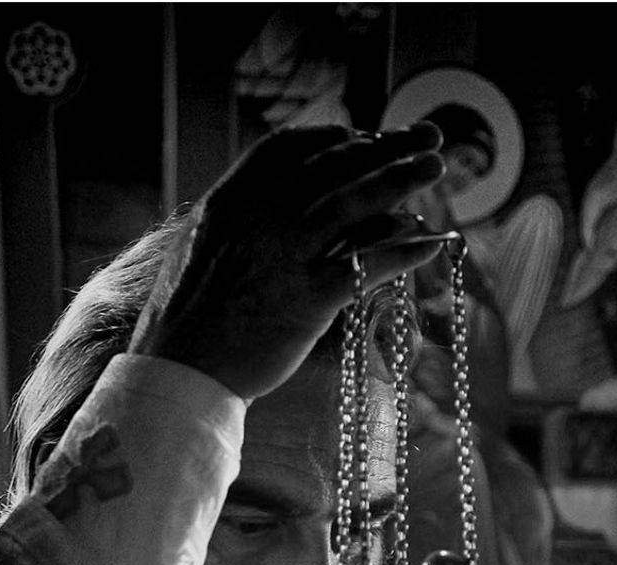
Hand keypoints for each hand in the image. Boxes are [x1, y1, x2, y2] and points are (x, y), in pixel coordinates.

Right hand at [129, 124, 444, 400]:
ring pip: (352, 203)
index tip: (365, 138)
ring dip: (400, 179)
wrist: (180, 373)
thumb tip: (270, 209)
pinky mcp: (308, 301)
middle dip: (382, 147)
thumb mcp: (201, 252)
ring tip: (436, 167)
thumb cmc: (187, 324)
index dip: (332, 139)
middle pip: (330, 167)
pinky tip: (430, 242)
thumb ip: (237, 223)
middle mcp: (259, 219)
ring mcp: (284, 258)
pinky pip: (366, 265)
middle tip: (424, 138)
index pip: (288, 149)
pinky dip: (402, 249)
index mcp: (230, 201)